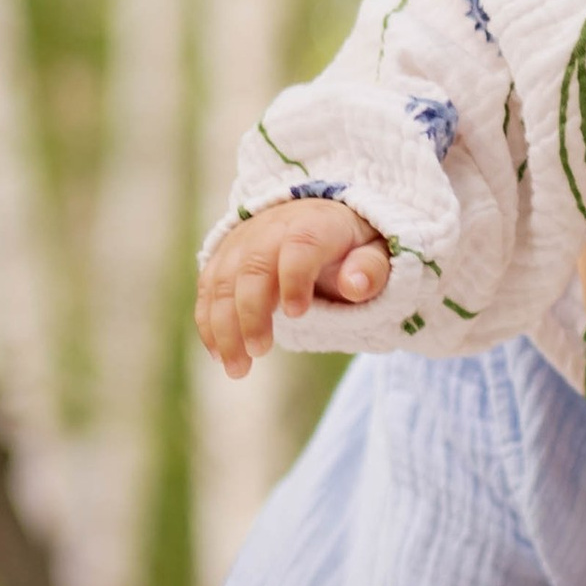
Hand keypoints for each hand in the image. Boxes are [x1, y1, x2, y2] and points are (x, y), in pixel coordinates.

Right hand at [195, 197, 391, 376]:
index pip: (300, 245)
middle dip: (251, 312)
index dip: (294, 277)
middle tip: (258, 352)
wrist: (318, 219)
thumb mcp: (376, 254)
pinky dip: (209, 321)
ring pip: (223, 280)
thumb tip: (355, 286)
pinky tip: (218, 354)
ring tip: (236, 367)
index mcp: (315, 225)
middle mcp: (273, 229)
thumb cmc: (352, 246)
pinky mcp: (225, 257)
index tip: (297, 314)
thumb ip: (371, 269)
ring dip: (224, 326)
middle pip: (253, 267)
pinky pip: (209, 287)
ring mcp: (244, 242)